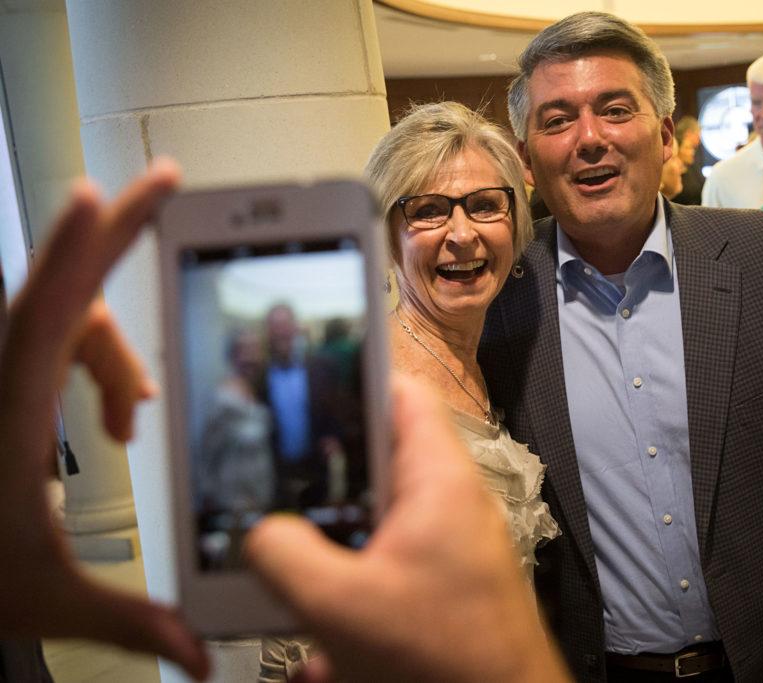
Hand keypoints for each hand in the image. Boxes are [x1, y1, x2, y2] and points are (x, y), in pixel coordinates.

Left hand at [0, 160, 208, 678]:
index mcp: (10, 411)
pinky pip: (62, 342)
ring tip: (134, 413)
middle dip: (117, 229)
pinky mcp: (11, 384)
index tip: (107, 195)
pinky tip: (116, 418)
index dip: (79, 248)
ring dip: (118, 349)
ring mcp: (5, 374)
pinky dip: (101, 366)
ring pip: (69, 315)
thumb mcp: (39, 597)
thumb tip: (194, 649)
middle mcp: (4, 376)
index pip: (47, 312)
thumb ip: (126, 620)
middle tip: (165, 188)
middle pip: (63, 280)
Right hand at [246, 374, 570, 682]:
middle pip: (377, 456)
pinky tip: (326, 640)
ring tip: (294, 568)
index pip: (402, 392)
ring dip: (332, 543)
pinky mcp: (443, 584)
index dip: (353, 375)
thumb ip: (285, 557)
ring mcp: (449, 544)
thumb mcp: (341, 607)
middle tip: (277, 483)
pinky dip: (350, 587)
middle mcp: (450, 503)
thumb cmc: (452, 661)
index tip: (304, 379)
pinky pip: (384, 565)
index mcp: (439, 481)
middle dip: (324, 474)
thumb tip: (260, 535)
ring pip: (375, 517)